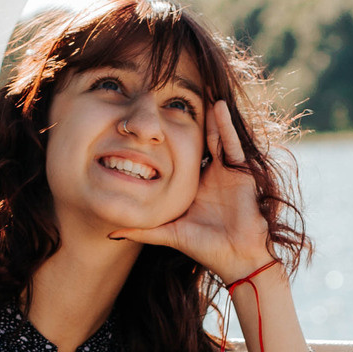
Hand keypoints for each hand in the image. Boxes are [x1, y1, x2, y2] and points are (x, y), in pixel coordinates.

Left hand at [110, 102, 275, 282]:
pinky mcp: (241, 172)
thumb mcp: (169, 233)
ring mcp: (227, 172)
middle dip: (191, 121)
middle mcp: (212, 176)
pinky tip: (217, 108)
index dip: (169, 140)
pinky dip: (225, 126)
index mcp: (195, 186)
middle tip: (174, 99)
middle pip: (200, 142)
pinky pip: (231, 144)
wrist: (239, 258)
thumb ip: (143, 231)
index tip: (152, 123)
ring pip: (216, 138)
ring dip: (208, 117)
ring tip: (199, 93)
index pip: (180, 157)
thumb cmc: (207, 248)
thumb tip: (111, 232)